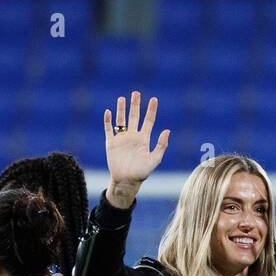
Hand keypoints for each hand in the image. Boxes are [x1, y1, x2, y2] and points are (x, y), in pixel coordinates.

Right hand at [104, 91, 169, 208]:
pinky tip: (108, 112)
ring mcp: (122, 139)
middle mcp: (133, 136)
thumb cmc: (142, 173)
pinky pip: (109, 129)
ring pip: (121, 120)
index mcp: (144, 139)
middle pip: (134, 116)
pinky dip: (108, 121)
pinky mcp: (111, 143)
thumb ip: (161, 145)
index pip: (148, 121)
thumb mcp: (154, 159)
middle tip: (136, 93)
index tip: (154, 99)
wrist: (126, 181)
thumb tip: (167, 130)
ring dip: (121, 109)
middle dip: (135, 105)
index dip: (151, 110)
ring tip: (122, 98)